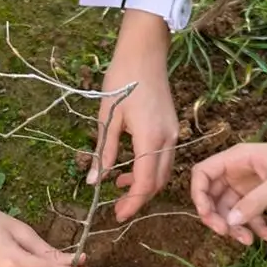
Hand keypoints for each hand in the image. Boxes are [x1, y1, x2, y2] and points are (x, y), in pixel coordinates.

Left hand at [93, 12, 177, 221]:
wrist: (145, 51)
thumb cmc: (122, 79)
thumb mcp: (108, 117)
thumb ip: (103, 151)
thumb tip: (94, 181)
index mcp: (151, 139)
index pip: (145, 184)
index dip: (132, 204)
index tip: (117, 216)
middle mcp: (167, 140)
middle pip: (157, 183)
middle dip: (139, 200)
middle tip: (117, 208)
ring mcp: (173, 133)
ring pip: (163, 172)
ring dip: (145, 185)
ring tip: (119, 189)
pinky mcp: (172, 127)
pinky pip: (164, 159)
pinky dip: (150, 171)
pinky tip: (130, 169)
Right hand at [191, 139, 266, 245]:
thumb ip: (253, 204)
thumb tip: (230, 222)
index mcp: (236, 159)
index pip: (202, 173)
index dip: (198, 195)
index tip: (207, 216)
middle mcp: (237, 171)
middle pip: (213, 196)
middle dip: (217, 217)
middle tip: (227, 234)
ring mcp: (248, 184)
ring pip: (230, 209)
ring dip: (237, 227)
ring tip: (250, 242)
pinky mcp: (260, 195)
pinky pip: (249, 213)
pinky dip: (256, 227)